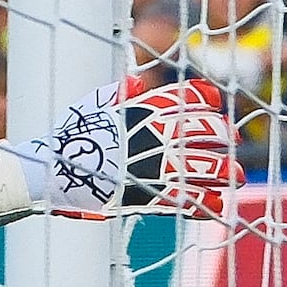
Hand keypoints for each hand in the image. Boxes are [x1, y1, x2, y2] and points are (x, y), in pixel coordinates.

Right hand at [37, 67, 240, 220]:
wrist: (51, 171)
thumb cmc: (69, 139)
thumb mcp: (91, 107)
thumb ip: (116, 95)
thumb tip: (135, 80)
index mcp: (142, 110)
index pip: (186, 97)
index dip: (206, 99)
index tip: (216, 104)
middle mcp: (154, 134)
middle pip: (205, 129)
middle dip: (223, 134)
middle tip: (231, 140)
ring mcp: (154, 164)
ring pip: (205, 165)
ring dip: (224, 171)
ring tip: (236, 176)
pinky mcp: (149, 194)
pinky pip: (188, 199)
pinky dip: (207, 204)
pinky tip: (219, 205)